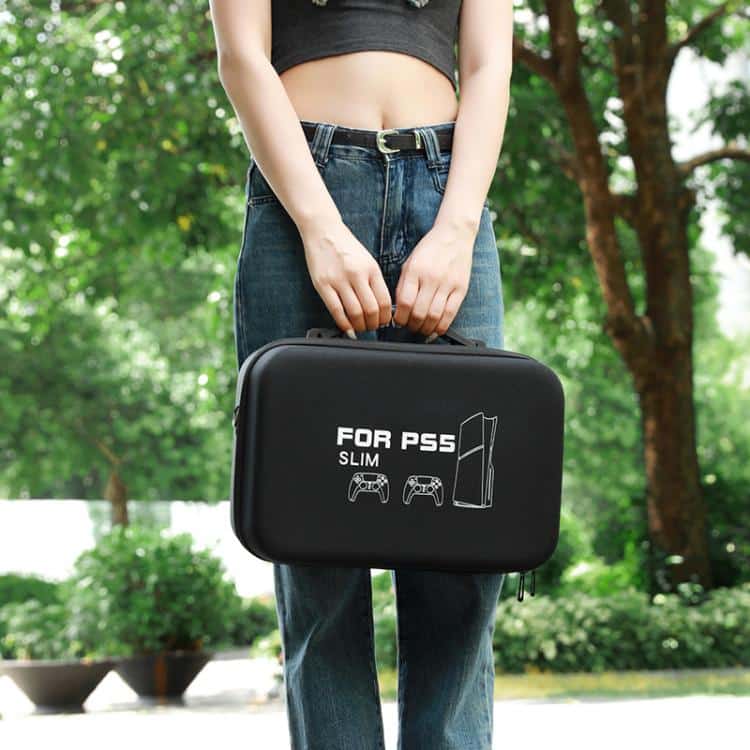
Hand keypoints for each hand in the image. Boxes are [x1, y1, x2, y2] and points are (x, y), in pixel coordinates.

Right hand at [301, 218, 392, 336]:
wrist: (324, 230)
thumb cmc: (346, 247)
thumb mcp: (367, 261)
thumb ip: (374, 282)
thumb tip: (381, 307)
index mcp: (371, 269)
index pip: (384, 301)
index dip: (386, 317)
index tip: (384, 322)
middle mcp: (357, 274)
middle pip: (371, 310)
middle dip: (374, 325)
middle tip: (372, 327)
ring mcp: (339, 280)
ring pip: (355, 313)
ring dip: (360, 326)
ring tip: (360, 328)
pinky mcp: (323, 284)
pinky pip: (336, 310)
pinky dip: (343, 323)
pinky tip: (347, 327)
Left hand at [393, 220, 476, 337]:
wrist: (454, 234)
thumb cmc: (429, 250)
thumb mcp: (410, 263)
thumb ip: (403, 285)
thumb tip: (399, 310)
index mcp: (415, 271)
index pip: (405, 302)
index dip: (400, 318)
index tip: (398, 322)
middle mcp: (431, 278)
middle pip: (419, 312)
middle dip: (412, 325)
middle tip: (410, 327)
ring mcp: (447, 283)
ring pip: (435, 316)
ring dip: (426, 328)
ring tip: (422, 329)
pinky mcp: (461, 288)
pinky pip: (451, 313)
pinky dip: (442, 325)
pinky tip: (436, 328)